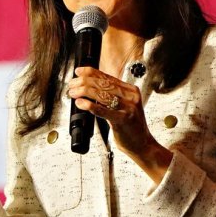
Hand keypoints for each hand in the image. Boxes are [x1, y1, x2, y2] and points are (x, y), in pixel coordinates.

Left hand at [67, 66, 172, 182]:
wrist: (143, 145)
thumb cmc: (130, 127)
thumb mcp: (123, 107)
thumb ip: (111, 97)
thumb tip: (89, 88)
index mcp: (131, 91)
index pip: (108, 77)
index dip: (90, 72)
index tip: (78, 72)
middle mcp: (131, 97)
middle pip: (103, 84)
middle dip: (84, 82)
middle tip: (72, 85)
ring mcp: (128, 108)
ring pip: (102, 94)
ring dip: (83, 92)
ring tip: (73, 93)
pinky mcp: (123, 119)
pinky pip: (103, 110)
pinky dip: (89, 105)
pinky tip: (80, 103)